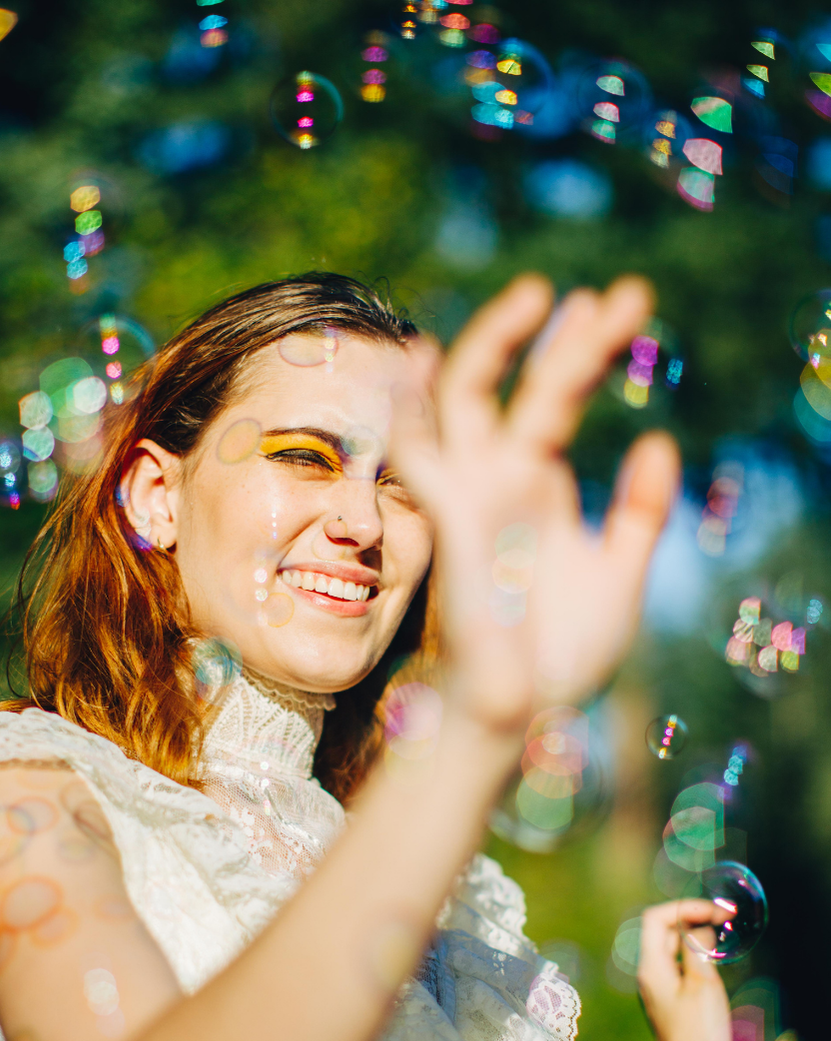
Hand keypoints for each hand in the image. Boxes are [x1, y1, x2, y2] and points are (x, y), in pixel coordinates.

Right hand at [389, 275, 679, 733]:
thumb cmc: (561, 653)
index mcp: (535, 483)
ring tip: (536, 297)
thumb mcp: (618, 572)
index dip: (590, 347)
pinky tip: (424, 356)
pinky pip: (419, 452)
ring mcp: (469, 495)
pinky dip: (414, 404)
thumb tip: (658, 439)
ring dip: (492, 346)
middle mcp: (497, 478)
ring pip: (466, 401)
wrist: (521, 712)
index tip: (631, 303)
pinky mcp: (448, 523)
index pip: (558, 396)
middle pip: (523, 385)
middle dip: (569, 339)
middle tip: (624, 296)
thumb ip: (638, 511)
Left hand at [636, 899, 732, 1040]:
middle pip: (663, 930)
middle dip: (692, 918)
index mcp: (651, 967)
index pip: (656, 918)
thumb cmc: (699, 1033)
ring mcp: (659, 988)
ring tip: (723, 934)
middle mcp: (649, 974)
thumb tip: (699, 924)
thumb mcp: (703, 983)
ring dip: (696, 936)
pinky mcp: (672, 1001)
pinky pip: (680, 966)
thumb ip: (698, 947)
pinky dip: (696, 956)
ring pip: (673, 948)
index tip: (715, 912)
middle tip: (725, 918)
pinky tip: (715, 960)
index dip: (685, 907)